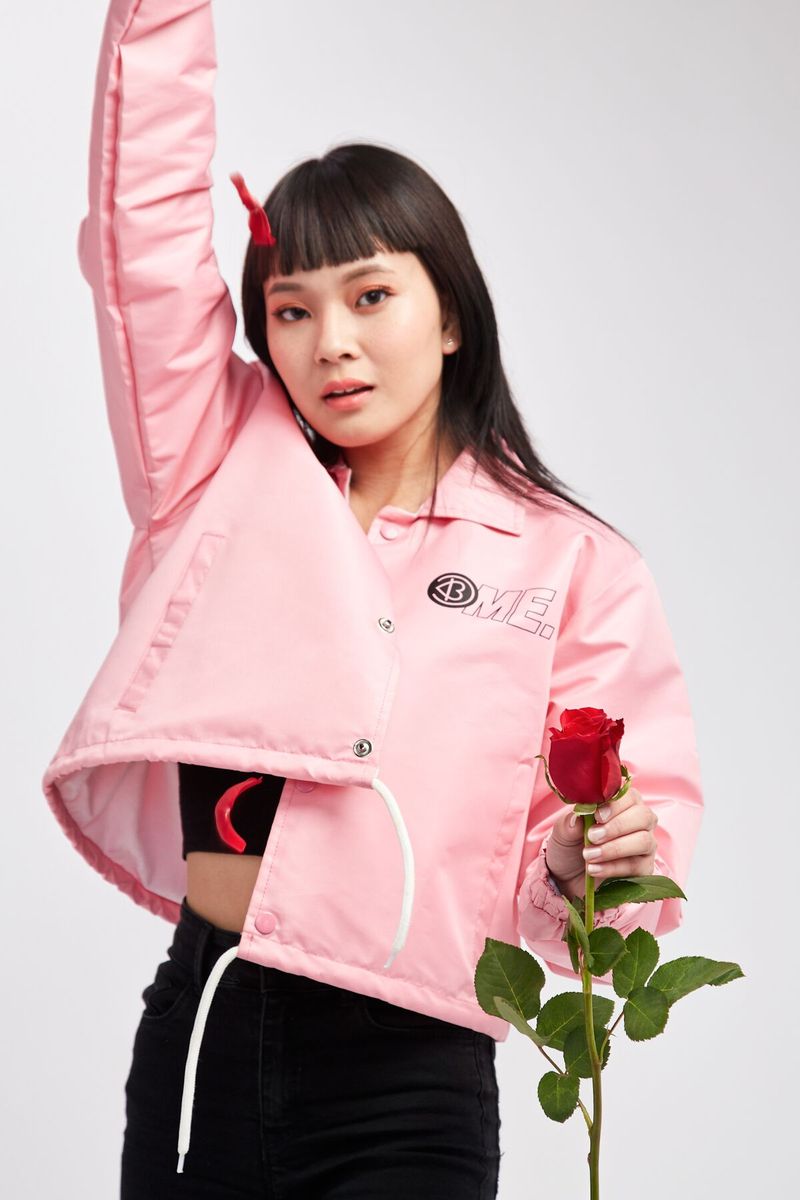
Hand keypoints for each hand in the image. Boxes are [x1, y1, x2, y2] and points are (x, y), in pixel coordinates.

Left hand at [544, 786, 658, 885]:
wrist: (569, 877)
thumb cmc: (571, 845)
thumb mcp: (563, 833)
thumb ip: (570, 824)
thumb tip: (577, 819)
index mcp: (622, 804)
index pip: (630, 796)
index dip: (616, 805)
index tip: (597, 816)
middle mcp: (639, 822)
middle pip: (644, 816)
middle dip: (617, 826)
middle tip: (592, 837)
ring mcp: (645, 845)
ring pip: (644, 841)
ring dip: (615, 848)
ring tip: (588, 855)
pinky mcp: (644, 868)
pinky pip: (637, 866)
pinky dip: (613, 868)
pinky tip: (593, 869)